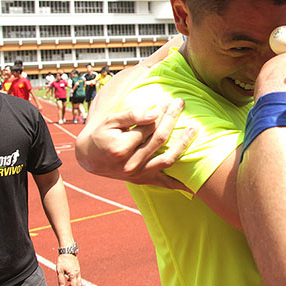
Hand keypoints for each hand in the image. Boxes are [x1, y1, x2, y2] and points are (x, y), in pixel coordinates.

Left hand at [56, 254, 80, 285]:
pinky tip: (68, 279)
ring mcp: (78, 270)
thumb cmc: (63, 260)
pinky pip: (78, 277)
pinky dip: (74, 281)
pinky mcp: (78, 268)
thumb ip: (61, 280)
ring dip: (74, 285)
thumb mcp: (59, 271)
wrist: (68, 250)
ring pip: (79, 281)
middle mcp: (77, 273)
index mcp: (73, 274)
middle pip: (78, 285)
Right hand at [75, 98, 195, 189]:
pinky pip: (165, 183)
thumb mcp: (111, 121)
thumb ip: (133, 116)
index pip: (148, 127)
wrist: (90, 158)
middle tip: (180, 103)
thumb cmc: (102, 135)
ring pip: (167, 159)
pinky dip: (180, 184)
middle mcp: (130, 164)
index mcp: (121, 148)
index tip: (169, 101)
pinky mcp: (143, 181)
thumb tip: (155, 112)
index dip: (160, 113)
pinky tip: (195, 181)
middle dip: (171, 119)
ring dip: (183, 144)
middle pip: (159, 139)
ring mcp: (138, 175)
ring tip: (193, 129)